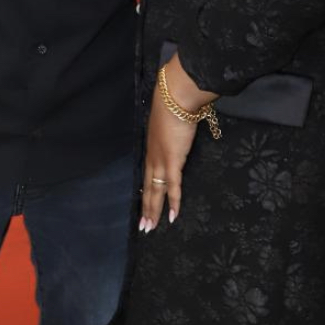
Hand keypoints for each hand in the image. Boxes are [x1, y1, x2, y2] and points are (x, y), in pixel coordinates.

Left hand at [140, 56, 212, 230]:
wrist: (175, 97)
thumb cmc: (175, 105)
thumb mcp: (171, 121)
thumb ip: (174, 130)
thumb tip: (182, 128)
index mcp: (152, 148)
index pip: (146, 174)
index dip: (145, 190)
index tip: (142, 203)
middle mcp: (153, 157)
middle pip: (147, 187)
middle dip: (146, 208)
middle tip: (143, 226)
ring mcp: (161, 161)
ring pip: (156, 192)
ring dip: (154, 211)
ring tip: (151, 228)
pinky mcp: (172, 162)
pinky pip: (173, 187)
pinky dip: (174, 203)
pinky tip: (173, 217)